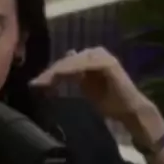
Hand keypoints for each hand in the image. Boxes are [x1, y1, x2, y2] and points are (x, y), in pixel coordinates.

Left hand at [30, 47, 153, 121]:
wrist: (129, 110)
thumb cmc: (108, 101)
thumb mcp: (85, 87)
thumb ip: (72, 76)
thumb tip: (56, 69)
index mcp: (89, 57)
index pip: (64, 63)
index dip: (49, 73)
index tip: (35, 84)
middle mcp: (95, 53)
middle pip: (66, 61)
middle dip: (50, 73)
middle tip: (35, 83)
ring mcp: (102, 57)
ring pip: (73, 62)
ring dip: (57, 72)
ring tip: (44, 82)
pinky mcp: (108, 63)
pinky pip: (84, 65)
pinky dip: (71, 70)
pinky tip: (59, 77)